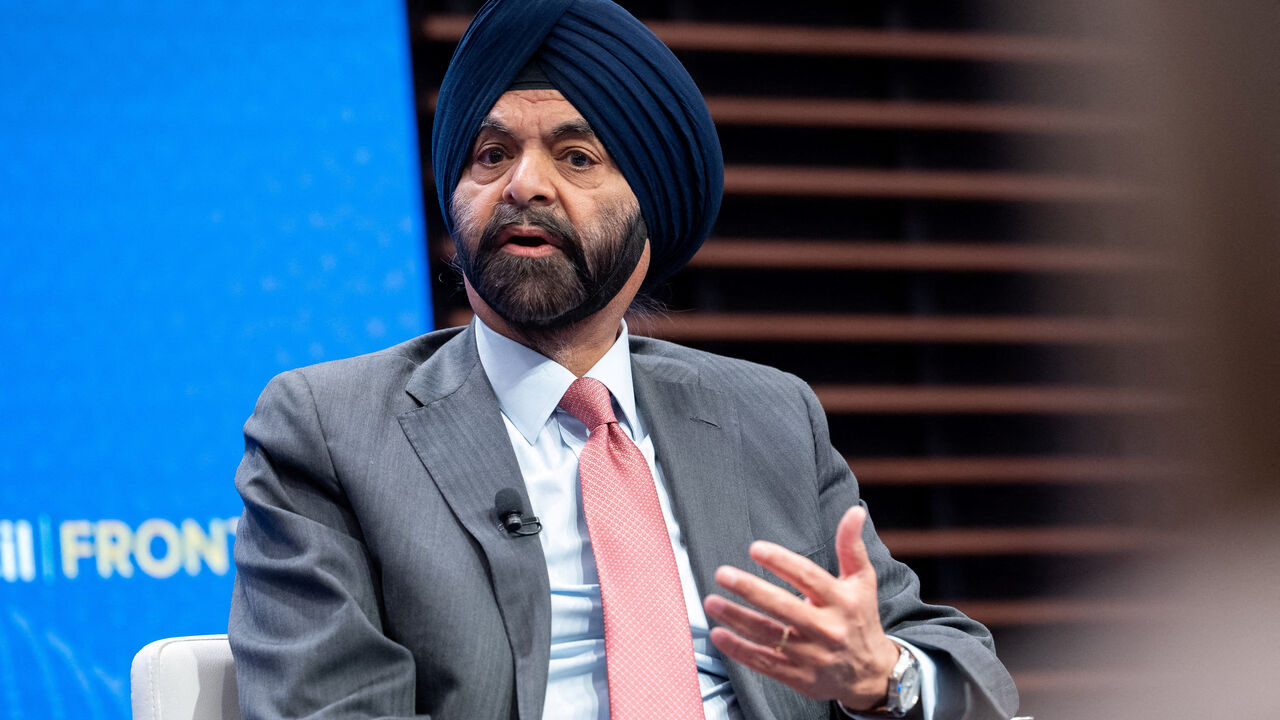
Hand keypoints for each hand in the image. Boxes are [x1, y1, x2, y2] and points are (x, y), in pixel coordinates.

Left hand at [702, 505, 900, 710]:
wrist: (871, 674)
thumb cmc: (859, 618)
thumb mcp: (862, 582)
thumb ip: (851, 547)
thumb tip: (854, 510)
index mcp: (842, 602)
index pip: (809, 577)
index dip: (781, 562)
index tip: (755, 549)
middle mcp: (827, 629)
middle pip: (783, 607)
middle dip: (751, 589)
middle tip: (722, 573)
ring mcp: (811, 655)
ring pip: (768, 635)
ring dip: (736, 618)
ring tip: (711, 602)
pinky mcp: (798, 676)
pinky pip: (763, 662)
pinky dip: (739, 650)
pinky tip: (718, 634)